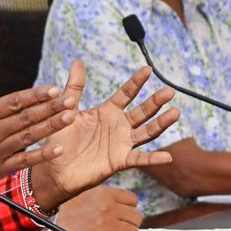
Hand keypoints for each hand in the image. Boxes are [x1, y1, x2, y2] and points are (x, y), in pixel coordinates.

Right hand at [0, 83, 76, 209]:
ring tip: (70, 117)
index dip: (35, 95)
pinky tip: (58, 147)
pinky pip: (23, 162)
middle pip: (25, 118)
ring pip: (28, 137)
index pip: (13, 102)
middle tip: (70, 99)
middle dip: (50, 107)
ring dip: (51, 126)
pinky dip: (41, 155)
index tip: (53, 89)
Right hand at [18, 186, 141, 230]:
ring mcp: (107, 226)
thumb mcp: (81, 192)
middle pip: (136, 217)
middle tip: (122, 225)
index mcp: (105, 194)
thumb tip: (113, 202)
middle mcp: (109, 209)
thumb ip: (101, 196)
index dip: (129, 207)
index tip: (123, 211)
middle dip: (130, 222)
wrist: (45, 225)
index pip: (133, 200)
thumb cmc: (59, 209)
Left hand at [29, 63, 179, 208]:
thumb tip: (78, 61)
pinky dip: (153, 159)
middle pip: (142, 111)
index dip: (136, 82)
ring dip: (161, 124)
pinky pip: (139, 159)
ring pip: (146, 132)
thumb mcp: (67, 110)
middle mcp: (118, 126)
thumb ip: (74, 87)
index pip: (126, 94)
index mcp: (107, 111)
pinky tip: (167, 157)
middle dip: (156, 101)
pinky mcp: (119, 161)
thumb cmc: (60, 140)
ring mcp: (121, 143)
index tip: (148, 69)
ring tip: (175, 112)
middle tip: (169, 90)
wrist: (55, 169)